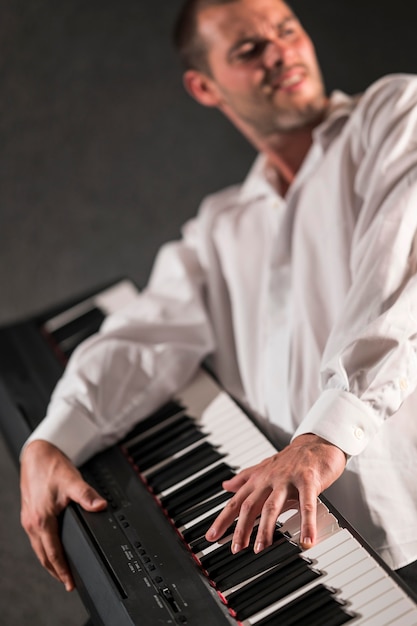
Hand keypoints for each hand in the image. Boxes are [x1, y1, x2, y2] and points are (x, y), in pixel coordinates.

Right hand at [20, 440, 106, 590]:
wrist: (37, 454)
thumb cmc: (51, 467)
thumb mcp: (73, 481)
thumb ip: (87, 496)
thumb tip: (101, 507)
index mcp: (41, 519)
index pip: (53, 553)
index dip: (62, 570)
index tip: (70, 582)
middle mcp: (32, 522)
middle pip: (43, 556)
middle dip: (56, 571)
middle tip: (68, 582)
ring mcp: (28, 519)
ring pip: (38, 548)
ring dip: (49, 561)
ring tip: (61, 571)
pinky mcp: (29, 513)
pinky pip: (36, 539)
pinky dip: (45, 548)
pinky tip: (52, 548)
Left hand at [205, 433, 345, 553]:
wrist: (317, 443)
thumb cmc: (292, 459)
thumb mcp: (265, 467)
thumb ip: (245, 478)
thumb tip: (226, 485)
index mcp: (259, 479)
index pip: (236, 501)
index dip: (223, 519)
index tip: (212, 536)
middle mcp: (269, 479)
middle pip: (250, 505)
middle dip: (241, 528)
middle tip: (236, 549)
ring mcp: (287, 479)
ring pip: (272, 506)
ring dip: (265, 529)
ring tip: (261, 548)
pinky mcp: (307, 480)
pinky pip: (306, 505)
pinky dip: (306, 524)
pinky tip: (307, 540)